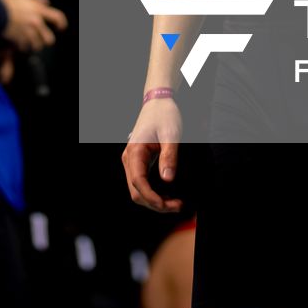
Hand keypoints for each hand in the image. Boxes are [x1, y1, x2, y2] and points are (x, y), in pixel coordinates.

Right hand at [0, 0, 66, 52]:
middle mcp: (35, 22)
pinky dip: (22, 47)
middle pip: (49, 39)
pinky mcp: (18, 39)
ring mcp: (27, 32)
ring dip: (33, 45)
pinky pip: (25, 48)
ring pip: (37, 46)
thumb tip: (45, 2)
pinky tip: (19, 43)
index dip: (62, 23)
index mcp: (38, 10)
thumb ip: (36, 1)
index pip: (58, 17)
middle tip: (42, 39)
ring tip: (29, 42)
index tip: (61, 27)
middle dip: (46, 40)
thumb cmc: (6, 3)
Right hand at [123, 97, 182, 212]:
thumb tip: (168, 179)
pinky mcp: (138, 161)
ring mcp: (132, 161)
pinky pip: (142, 183)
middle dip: (155, 204)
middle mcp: (129, 158)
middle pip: (136, 191)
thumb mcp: (171, 135)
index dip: (152, 198)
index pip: (139, 183)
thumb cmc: (164, 114)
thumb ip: (169, 157)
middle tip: (177, 206)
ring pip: (138, 190)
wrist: (158, 101)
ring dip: (155, 200)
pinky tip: (168, 195)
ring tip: (175, 203)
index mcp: (135, 152)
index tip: (168, 205)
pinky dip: (154, 193)